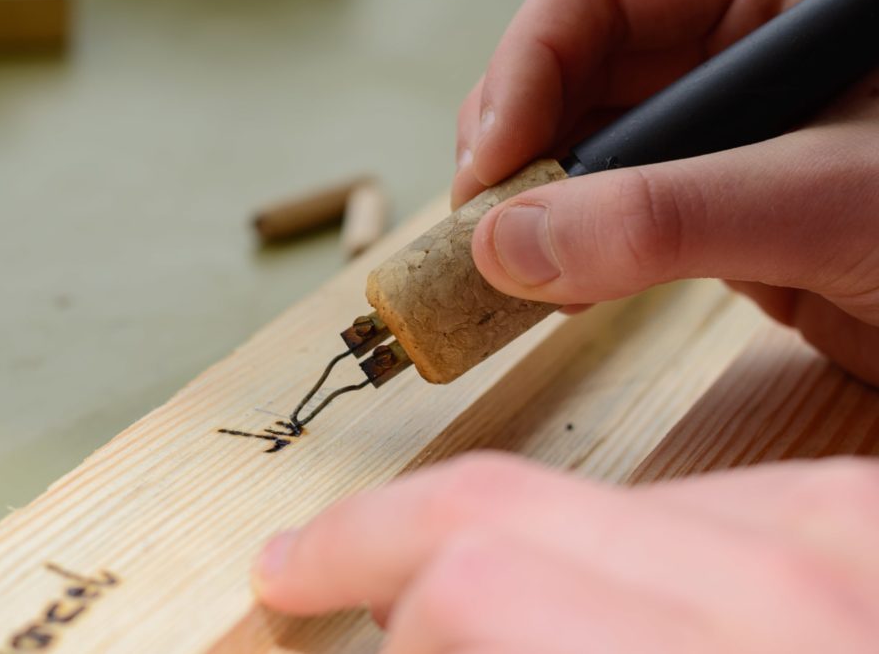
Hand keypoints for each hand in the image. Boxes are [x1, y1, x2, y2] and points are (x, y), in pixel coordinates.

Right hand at [254, 452, 878, 652]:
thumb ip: (529, 628)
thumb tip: (420, 631)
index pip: (478, 581)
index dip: (362, 584)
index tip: (302, 595)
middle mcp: (798, 592)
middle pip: (510, 506)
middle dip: (384, 536)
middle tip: (315, 561)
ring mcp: (848, 538)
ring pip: (592, 491)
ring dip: (501, 535)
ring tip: (452, 583)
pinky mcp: (874, 519)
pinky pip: (699, 499)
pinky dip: (616, 534)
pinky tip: (599, 570)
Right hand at [454, 0, 878, 385]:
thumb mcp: (833, 200)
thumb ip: (671, 216)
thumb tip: (513, 244)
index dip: (530, 63)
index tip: (492, 157)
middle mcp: (746, 44)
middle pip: (579, 67)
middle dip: (519, 139)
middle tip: (481, 218)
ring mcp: (728, 129)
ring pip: (590, 144)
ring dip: (537, 202)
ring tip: (506, 260)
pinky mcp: (722, 204)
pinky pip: (619, 211)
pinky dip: (577, 249)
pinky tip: (556, 282)